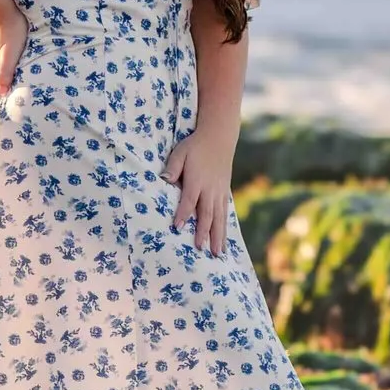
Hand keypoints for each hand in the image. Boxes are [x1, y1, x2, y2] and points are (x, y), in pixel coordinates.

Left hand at [163, 123, 239, 255]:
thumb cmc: (195, 146)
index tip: (177, 227)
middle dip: (204, 232)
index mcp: (197, 180)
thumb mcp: (180, 153)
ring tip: (217, 253)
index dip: (183, 214)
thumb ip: (173, 167)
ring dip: (218, 236)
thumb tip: (164, 180)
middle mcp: (210, 189)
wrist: (219, 137)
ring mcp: (220, 192)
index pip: (189, 200)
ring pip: (219, 217)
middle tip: (201, 249)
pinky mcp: (225, 192)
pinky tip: (224, 239)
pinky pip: (225, 213)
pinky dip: (224, 227)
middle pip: (207, 214)